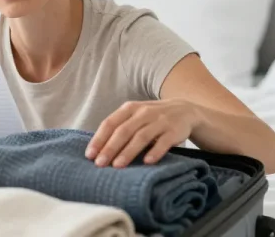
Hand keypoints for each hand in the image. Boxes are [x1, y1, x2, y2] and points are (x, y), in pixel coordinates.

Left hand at [85, 99, 201, 167]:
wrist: (185, 110)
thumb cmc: (151, 118)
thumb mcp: (134, 116)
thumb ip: (119, 128)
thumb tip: (98, 150)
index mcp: (129, 109)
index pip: (110, 123)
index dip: (99, 139)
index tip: (89, 155)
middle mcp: (143, 113)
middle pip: (123, 131)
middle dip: (110, 148)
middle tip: (100, 164)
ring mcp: (160, 121)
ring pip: (141, 137)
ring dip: (128, 152)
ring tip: (117, 165)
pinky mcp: (175, 130)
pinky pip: (164, 142)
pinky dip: (155, 152)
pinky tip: (147, 162)